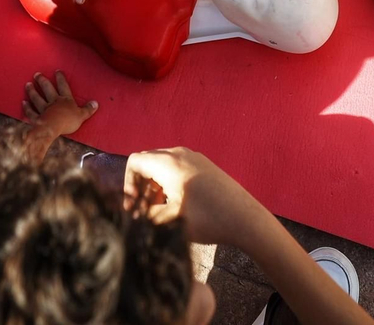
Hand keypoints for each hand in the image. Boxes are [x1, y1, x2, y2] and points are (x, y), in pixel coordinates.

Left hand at [22, 70, 98, 136]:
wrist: (52, 128)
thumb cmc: (68, 122)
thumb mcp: (82, 115)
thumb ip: (88, 109)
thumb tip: (96, 103)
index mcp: (65, 100)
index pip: (64, 87)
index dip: (61, 79)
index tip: (57, 71)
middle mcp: (53, 102)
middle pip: (47, 89)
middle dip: (42, 81)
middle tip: (37, 74)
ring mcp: (44, 109)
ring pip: (37, 98)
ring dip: (32, 91)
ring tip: (27, 84)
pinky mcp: (37, 118)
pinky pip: (31, 112)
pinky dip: (27, 107)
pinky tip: (23, 102)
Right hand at [123, 147, 264, 245]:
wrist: (245, 218)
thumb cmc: (206, 219)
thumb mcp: (170, 220)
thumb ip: (147, 214)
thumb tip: (135, 215)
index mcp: (168, 162)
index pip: (135, 162)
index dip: (128, 185)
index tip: (133, 208)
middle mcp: (179, 153)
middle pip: (147, 161)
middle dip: (141, 185)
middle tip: (144, 211)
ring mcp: (194, 156)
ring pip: (162, 165)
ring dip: (155, 185)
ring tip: (159, 210)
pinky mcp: (204, 164)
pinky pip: (177, 166)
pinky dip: (169, 182)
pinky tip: (176, 203)